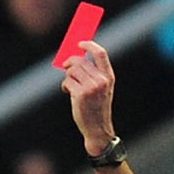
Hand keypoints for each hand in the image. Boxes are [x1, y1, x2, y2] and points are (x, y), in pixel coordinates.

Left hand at [60, 40, 116, 154]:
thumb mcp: (101, 89)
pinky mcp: (80, 94)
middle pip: (81, 61)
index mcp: (109, 76)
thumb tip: (76, 58)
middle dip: (70, 63)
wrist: (97, 129)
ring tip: (70, 86)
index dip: (89, 45)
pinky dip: (65, 86)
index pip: (100, 53)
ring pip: (72, 70)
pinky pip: (67, 81)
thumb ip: (93, 73)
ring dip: (67, 76)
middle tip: (66, 67)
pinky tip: (68, 93)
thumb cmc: (97, 108)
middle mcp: (101, 80)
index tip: (80, 44)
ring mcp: (91, 87)